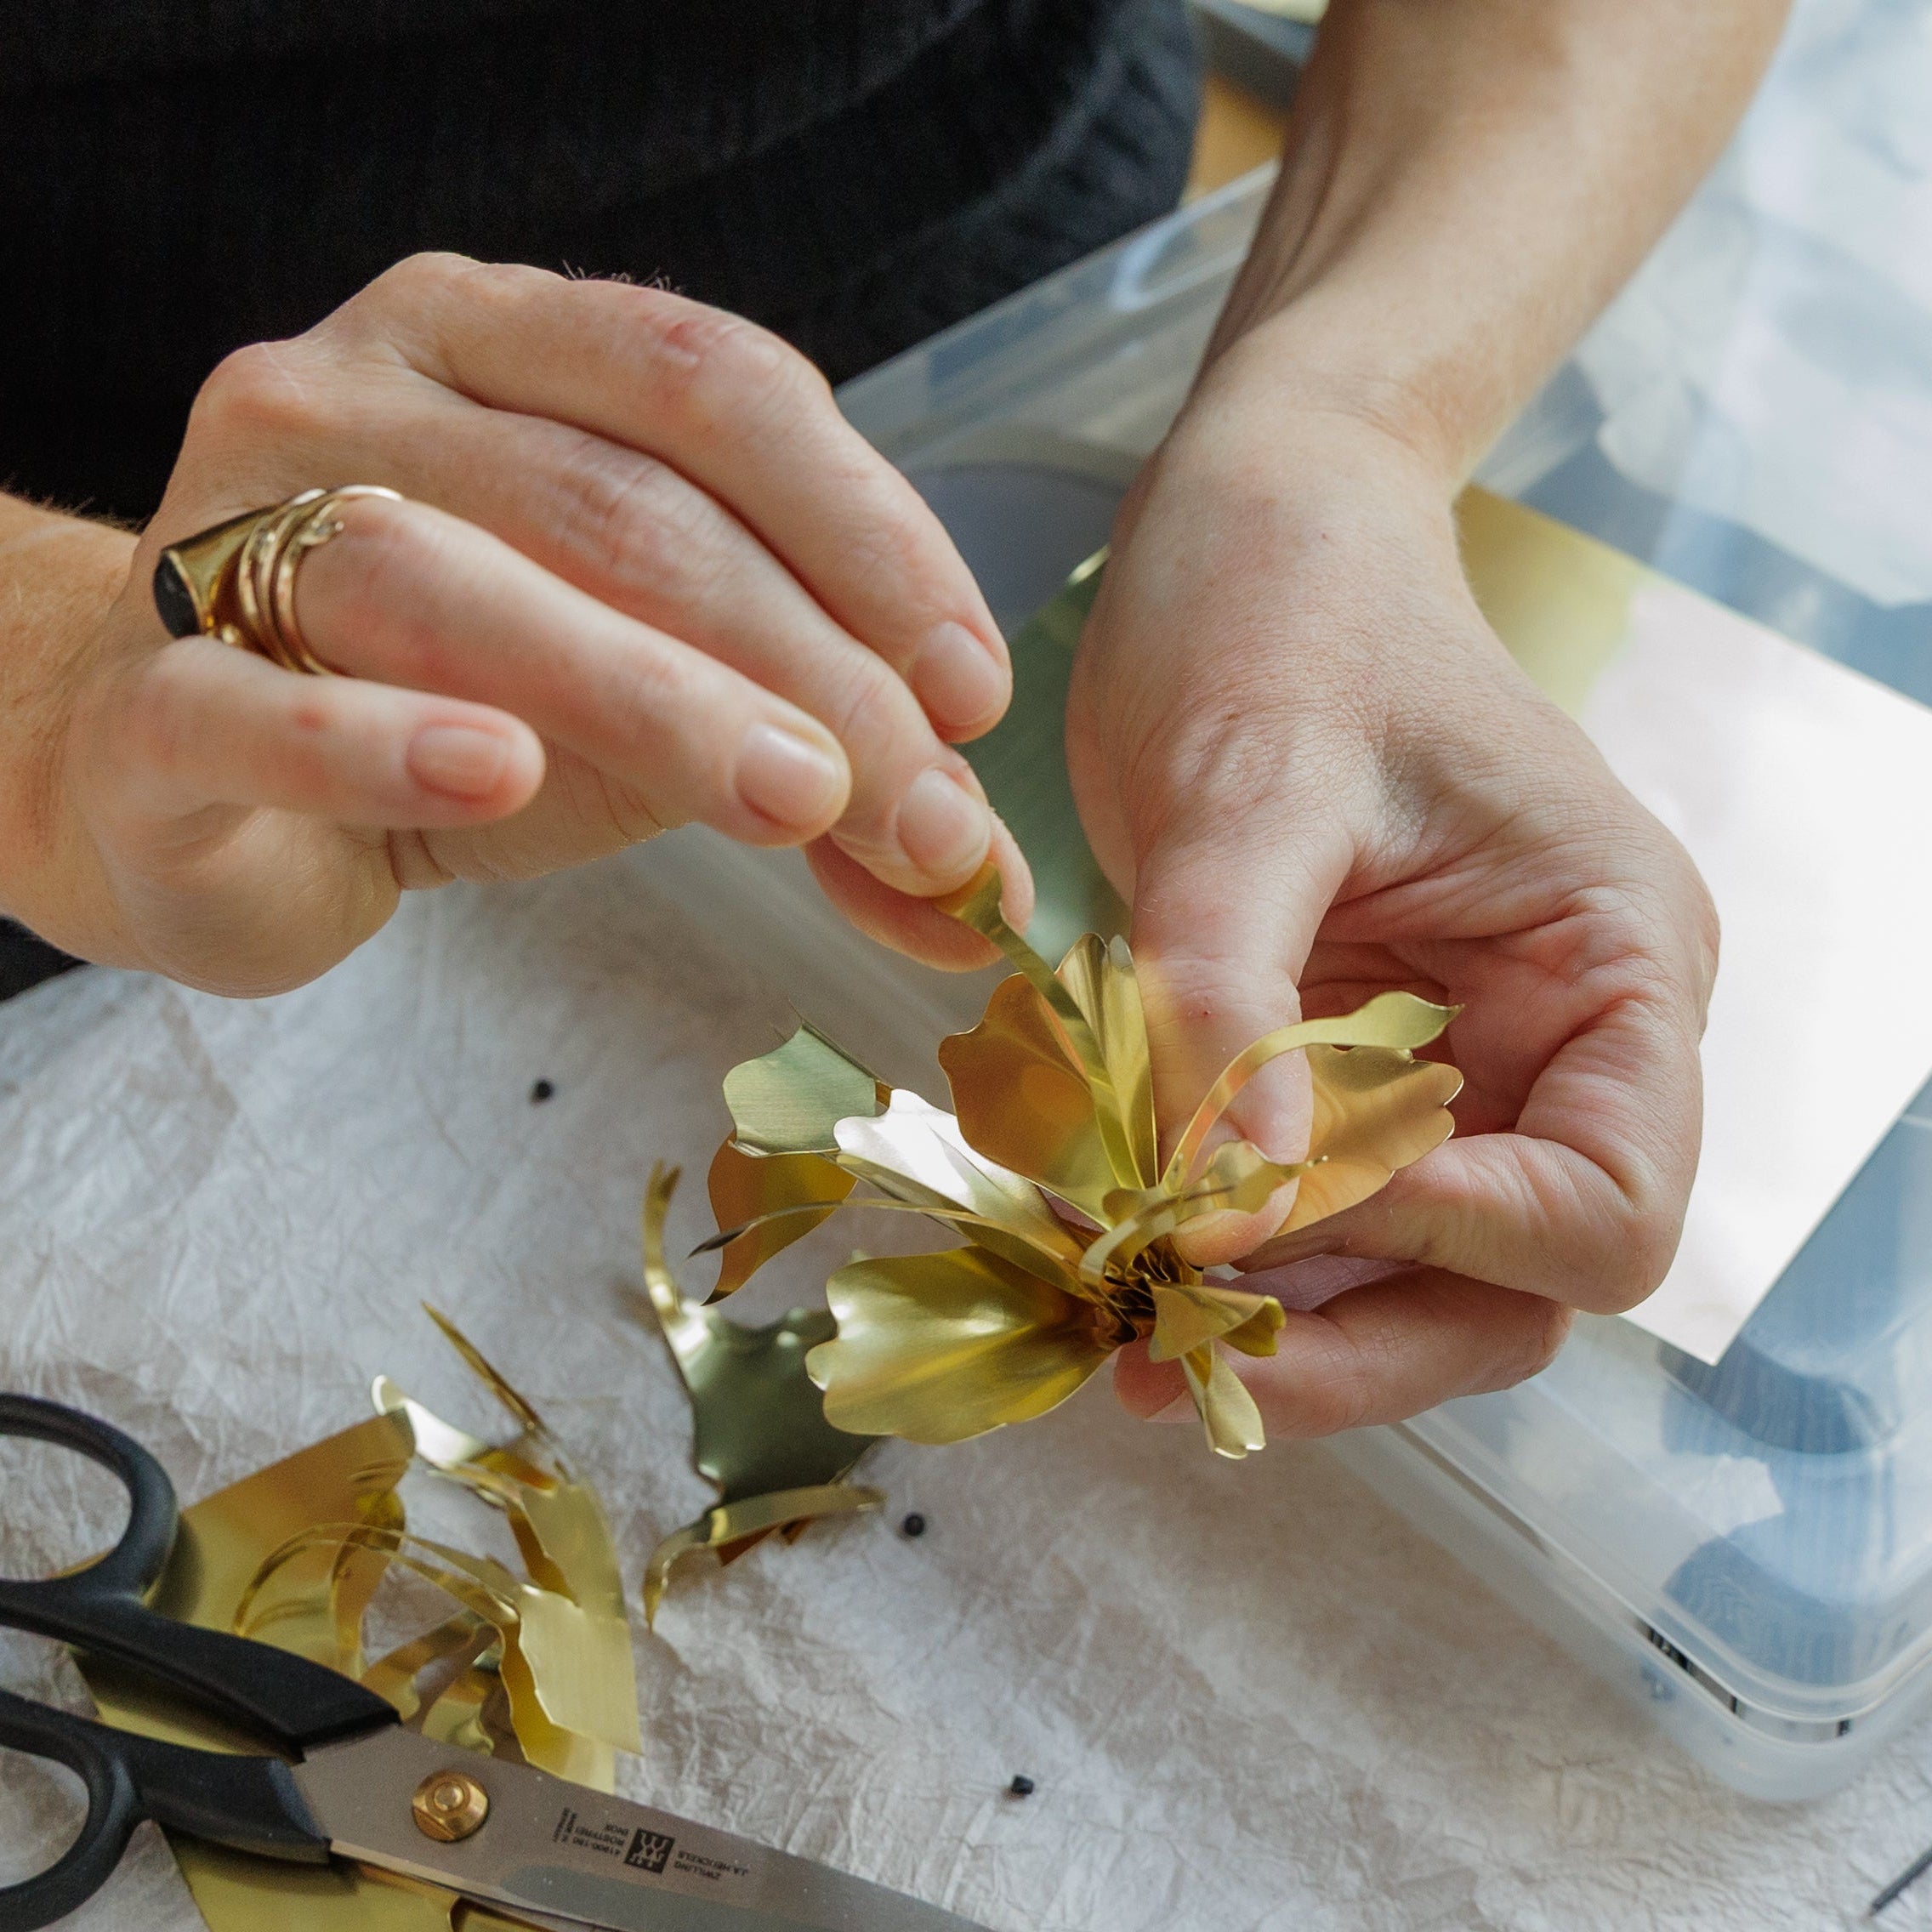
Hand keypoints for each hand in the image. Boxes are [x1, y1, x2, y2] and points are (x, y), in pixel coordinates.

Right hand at [19, 256, 1029, 993]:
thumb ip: (809, 762)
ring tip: (795, 801)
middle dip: (804, 660)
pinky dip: (388, 739)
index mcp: (497, 341)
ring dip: (652, 695)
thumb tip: (977, 887)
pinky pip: (257, 704)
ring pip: (450, 577)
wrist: (196, 790)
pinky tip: (505, 772)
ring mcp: (226, 529)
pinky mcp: (147, 704)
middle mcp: (356, 391)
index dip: (867, 530)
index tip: (967, 686)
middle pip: (615, 498)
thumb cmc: (446, 710)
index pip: (712, 384)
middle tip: (922, 809)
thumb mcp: (653, 708)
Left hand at [1068, 381, 1717, 1435]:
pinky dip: (1217, 1249)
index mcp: (1614, 964)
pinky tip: (1108, 1252)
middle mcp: (1556, 1042)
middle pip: (1506, 1289)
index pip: (1603, 1206)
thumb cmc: (1287, 607)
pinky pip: (1303, 1208)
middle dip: (1347, 1342)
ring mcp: (1451, 1066)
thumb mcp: (1255, 784)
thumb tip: (1227, 1206)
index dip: (1449, 1247)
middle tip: (1169, 1368)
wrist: (1249, 535)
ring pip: (1400, 1278)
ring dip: (1269, 1322)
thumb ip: (1236, 991)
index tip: (1271, 1212)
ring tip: (1115, 1327)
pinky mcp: (1343, 1068)